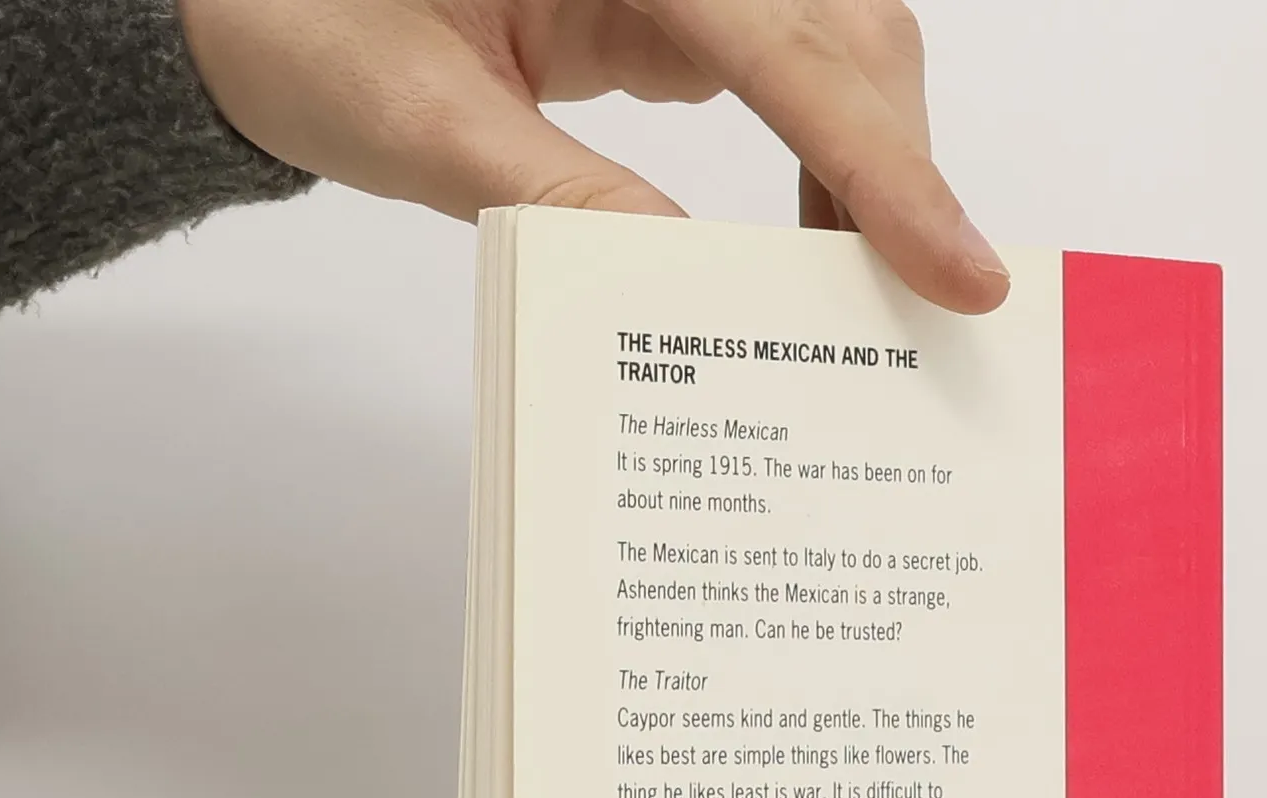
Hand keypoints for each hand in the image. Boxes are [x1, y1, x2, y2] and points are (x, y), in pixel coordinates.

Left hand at [178, 0, 1009, 313]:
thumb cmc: (308, 22)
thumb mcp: (416, 124)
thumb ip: (556, 197)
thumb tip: (693, 288)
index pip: (785, 42)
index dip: (881, 166)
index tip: (957, 268)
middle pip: (848, 24)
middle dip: (898, 161)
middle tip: (932, 300)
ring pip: (839, 40)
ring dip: (875, 157)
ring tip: (878, 283)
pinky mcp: (678, 6)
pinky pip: (792, 65)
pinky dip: (829, 152)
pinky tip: (822, 237)